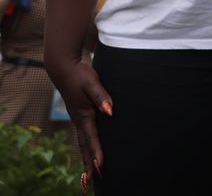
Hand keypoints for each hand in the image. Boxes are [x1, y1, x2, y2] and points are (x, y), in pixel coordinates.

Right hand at [46, 55, 111, 181]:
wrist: (64, 68)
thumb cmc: (80, 74)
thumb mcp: (92, 83)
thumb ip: (102, 96)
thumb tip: (110, 111)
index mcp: (83, 114)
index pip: (91, 137)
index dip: (96, 152)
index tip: (100, 166)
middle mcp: (79, 120)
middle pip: (84, 145)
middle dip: (87, 163)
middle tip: (90, 181)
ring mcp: (77, 118)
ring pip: (82, 142)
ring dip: (86, 158)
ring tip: (89, 174)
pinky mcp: (79, 115)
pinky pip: (83, 135)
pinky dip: (86, 147)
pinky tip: (89, 152)